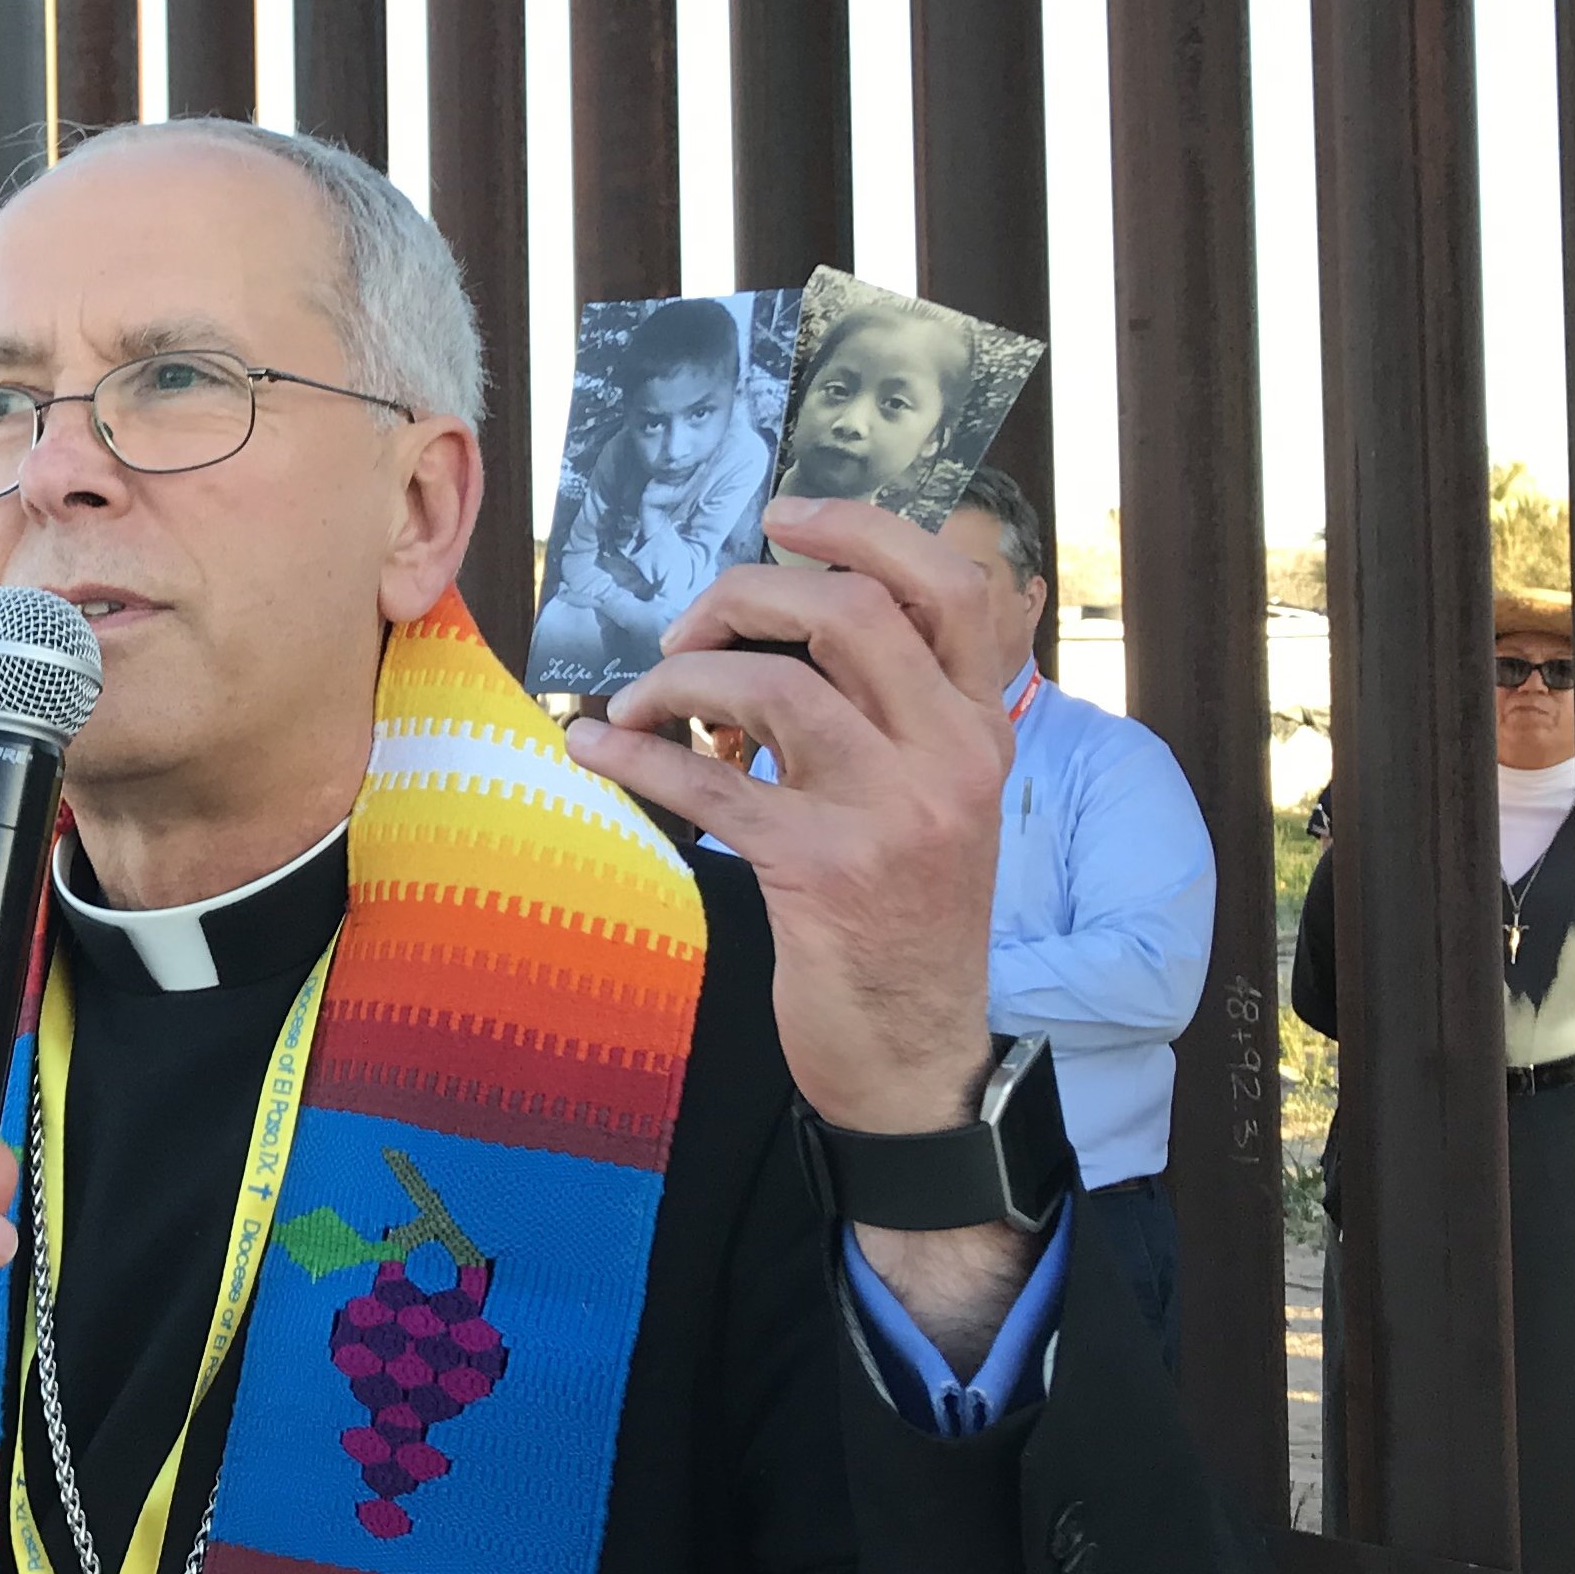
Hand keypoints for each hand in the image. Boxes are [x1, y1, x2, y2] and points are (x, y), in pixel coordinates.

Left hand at [565, 495, 1039, 1362]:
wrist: (915, 1055)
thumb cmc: (903, 919)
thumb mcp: (928, 801)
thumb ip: (885, 713)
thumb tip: (772, 630)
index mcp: (981, 728)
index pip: (953, 587)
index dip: (864, 529)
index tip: (784, 518)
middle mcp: (953, 757)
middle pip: (849, 612)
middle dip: (744, 595)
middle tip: (686, 631)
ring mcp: (894, 814)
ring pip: (776, 685)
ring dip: (682, 676)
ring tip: (638, 703)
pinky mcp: (824, 872)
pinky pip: (712, 783)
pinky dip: (637, 755)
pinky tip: (593, 750)